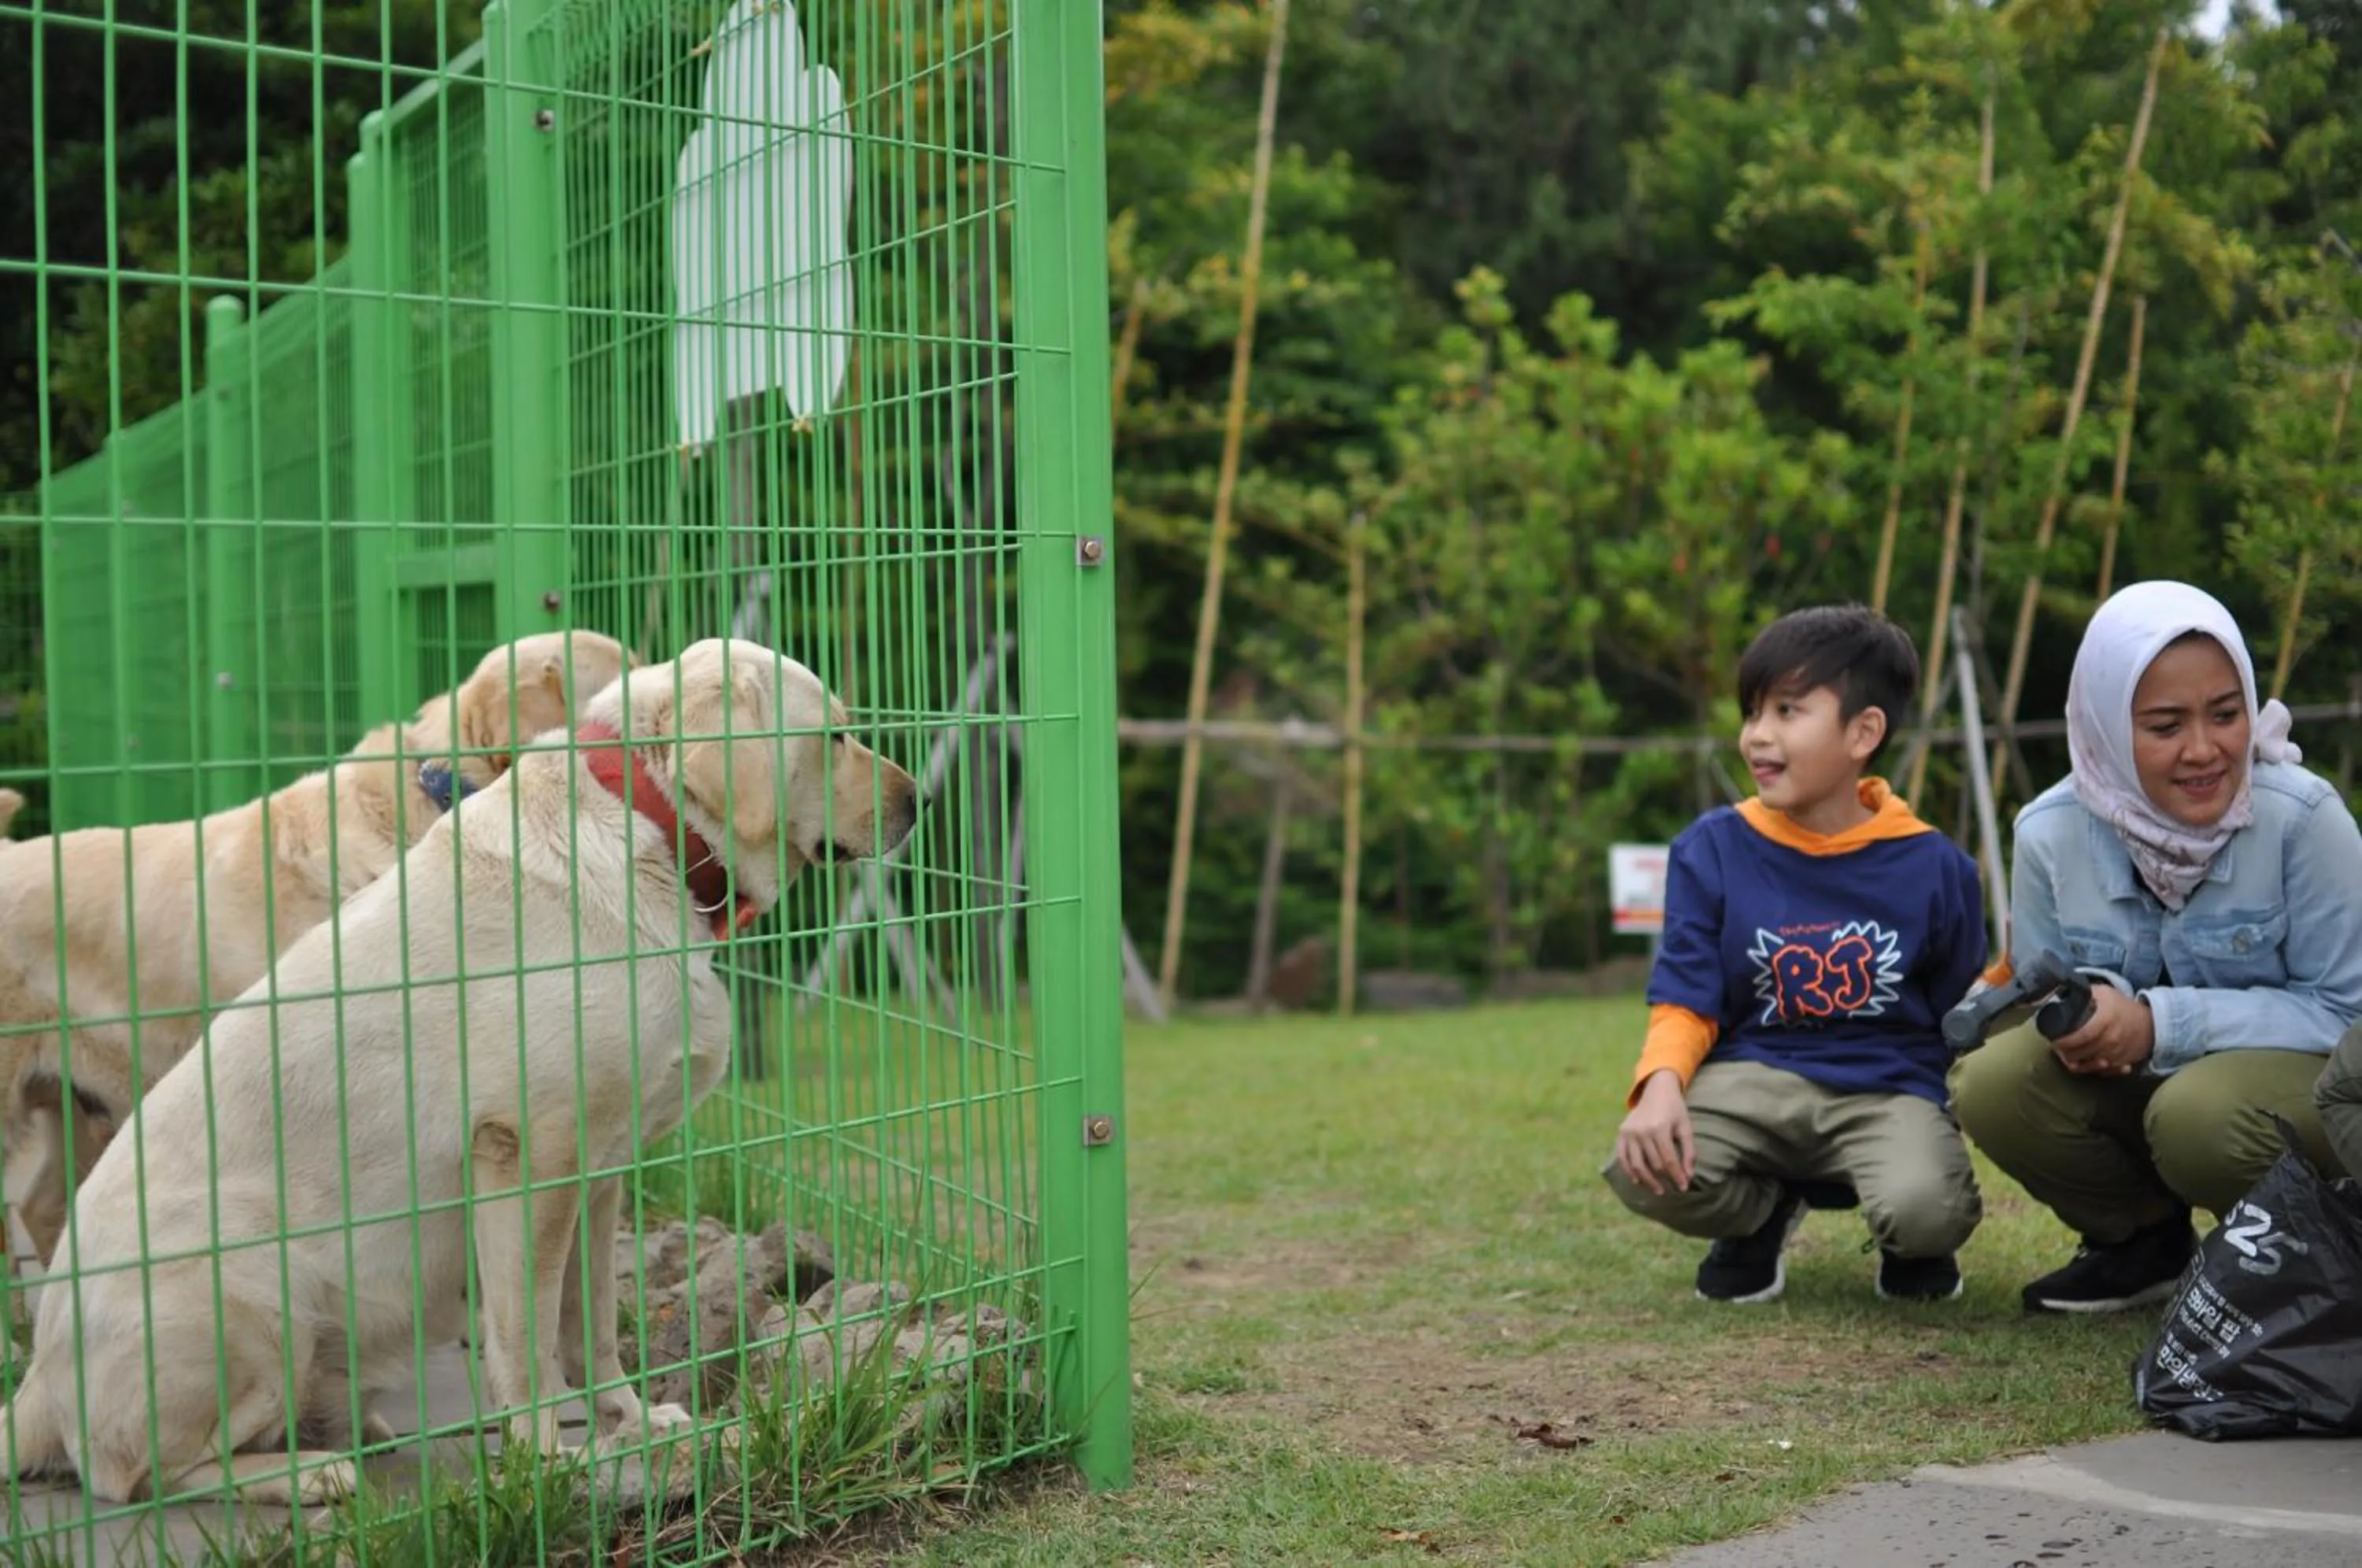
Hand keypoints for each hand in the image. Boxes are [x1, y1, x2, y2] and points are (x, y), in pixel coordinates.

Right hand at [1616, 1071, 1695, 1194]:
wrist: (1656, 1090)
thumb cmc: (1675, 1109)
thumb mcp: (1686, 1127)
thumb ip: (1689, 1151)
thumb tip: (1689, 1176)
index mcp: (1659, 1128)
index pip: (1668, 1160)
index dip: (1677, 1176)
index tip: (1684, 1188)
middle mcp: (1642, 1131)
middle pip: (1653, 1164)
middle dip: (1664, 1180)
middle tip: (1672, 1190)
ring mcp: (1629, 1132)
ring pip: (1637, 1164)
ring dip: (1647, 1181)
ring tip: (1658, 1190)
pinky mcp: (1621, 1133)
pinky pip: (1623, 1157)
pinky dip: (1629, 1170)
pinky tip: (1637, 1180)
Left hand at [2049, 985, 2154, 1076]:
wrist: (2150, 1024)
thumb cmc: (2120, 1007)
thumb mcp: (2102, 993)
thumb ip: (2081, 993)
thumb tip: (2057, 990)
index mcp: (2105, 1020)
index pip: (2079, 1036)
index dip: (2063, 1041)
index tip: (2054, 1040)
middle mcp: (2111, 1039)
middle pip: (2081, 1054)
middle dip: (2066, 1053)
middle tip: (2058, 1048)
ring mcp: (2117, 1054)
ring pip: (2089, 1065)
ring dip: (2077, 1062)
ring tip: (2068, 1054)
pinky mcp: (2122, 1064)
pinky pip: (2103, 1072)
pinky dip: (2093, 1069)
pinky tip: (2085, 1063)